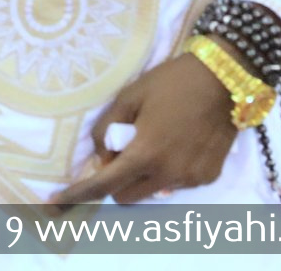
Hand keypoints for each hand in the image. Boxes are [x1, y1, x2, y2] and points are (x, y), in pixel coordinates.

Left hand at [49, 49, 242, 204]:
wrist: (224, 78)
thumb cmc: (172, 82)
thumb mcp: (129, 97)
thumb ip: (108, 129)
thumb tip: (104, 157)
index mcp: (145, 154)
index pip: (103, 185)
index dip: (77, 194)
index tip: (56, 201)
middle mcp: (168, 174)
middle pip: (126, 195)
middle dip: (115, 180)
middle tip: (121, 150)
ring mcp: (191, 178)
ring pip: (152, 191)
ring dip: (143, 177)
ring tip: (154, 141)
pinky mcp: (208, 176)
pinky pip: (176, 183)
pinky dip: (168, 171)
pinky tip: (177, 143)